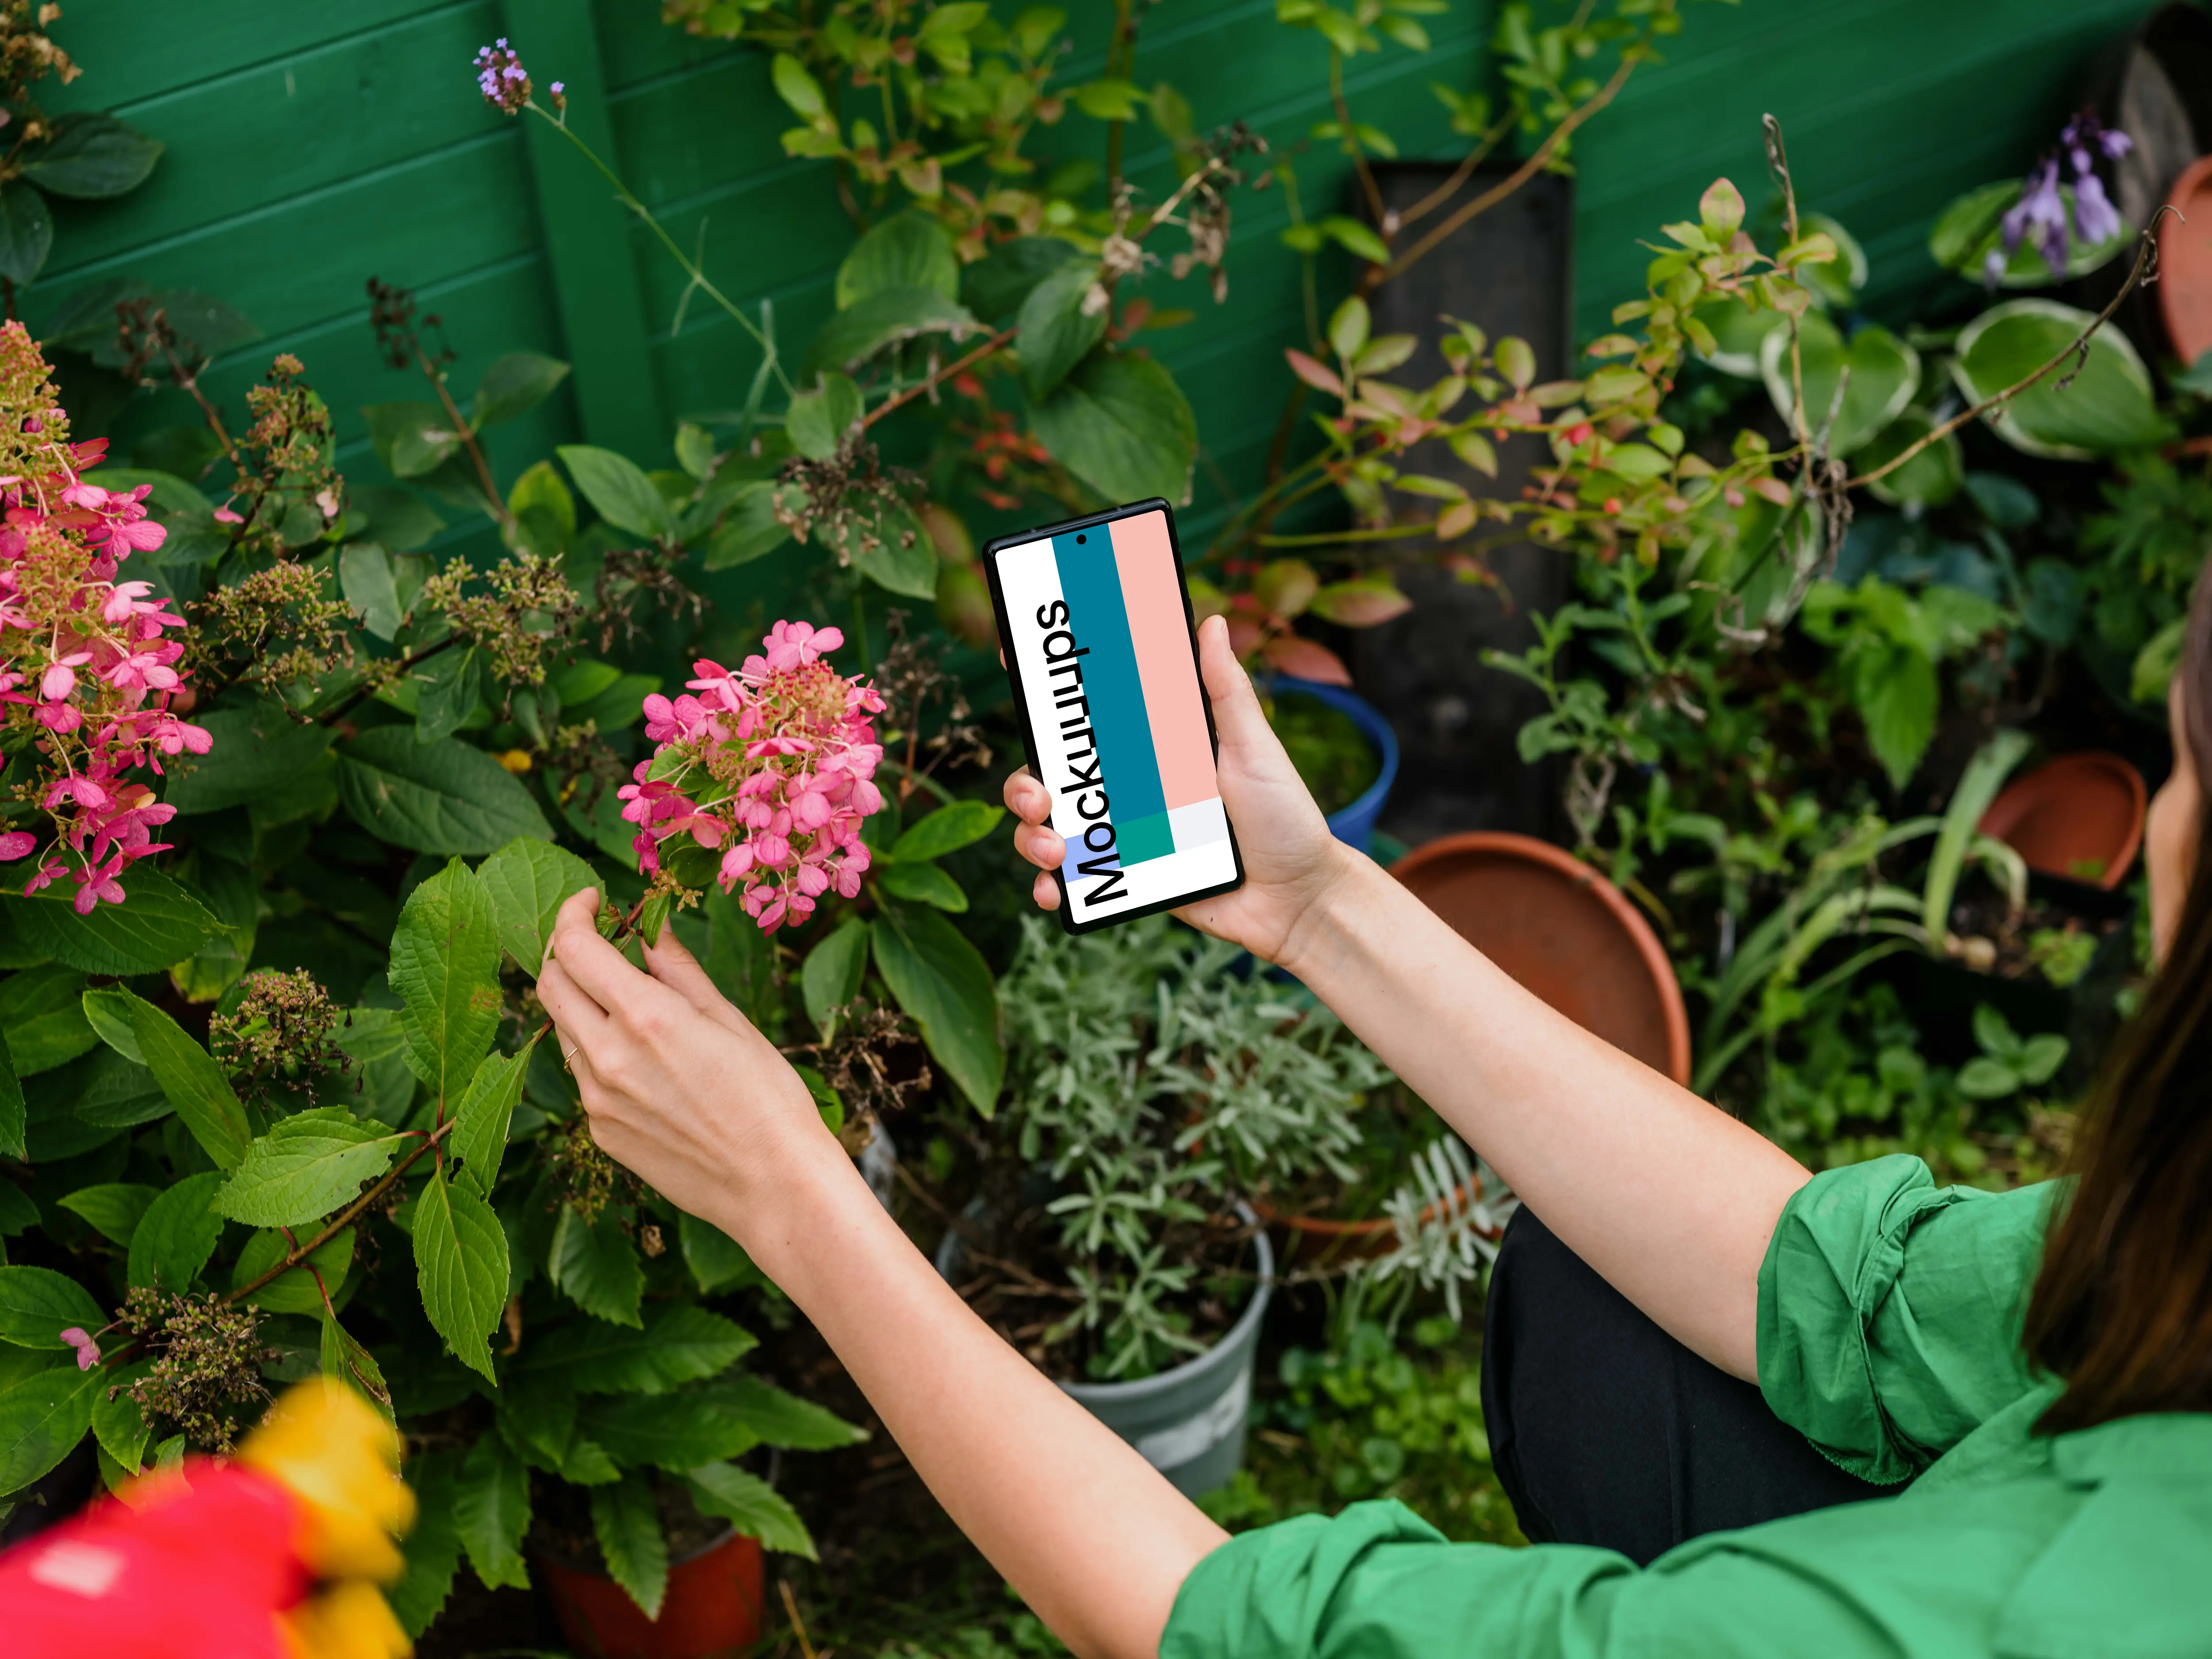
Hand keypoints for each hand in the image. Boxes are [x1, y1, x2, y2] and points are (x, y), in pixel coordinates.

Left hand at [535, 889, 839, 1230]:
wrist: (772, 1185)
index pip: (574, 946)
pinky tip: (649, 1066)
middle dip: (565, 952)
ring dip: (583, 1003)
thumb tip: (648, 927)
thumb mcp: (729, 1019)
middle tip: (599, 943)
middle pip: (549, 984)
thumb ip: (677, 969)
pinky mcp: (600, 1132)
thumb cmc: (768, 1097)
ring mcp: (596, 1100)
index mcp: (645, 1017)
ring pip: (562, 1031)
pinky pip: (583, 1077)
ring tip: (631, 1006)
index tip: (592, 900)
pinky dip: (601, 1053)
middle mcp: (607, 1056)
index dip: (574, 913)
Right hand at [1005, 612, 1350, 963]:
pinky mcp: (1129, 880)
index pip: (1091, 715)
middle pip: (1053, 775)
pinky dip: (1051, 886)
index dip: (1048, 691)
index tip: (1014, 662)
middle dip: (1025, 782)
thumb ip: (1226, 692)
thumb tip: (1214, 621)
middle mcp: (1132, 788)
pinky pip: (1076, 882)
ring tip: (1054, 851)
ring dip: (1031, 836)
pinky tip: (1054, 890)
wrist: (1298, 900)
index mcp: (1154, 748)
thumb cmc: (1285, 819)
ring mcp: (1125, 835)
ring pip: (1051, 827)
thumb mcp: (1256, 749)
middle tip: (1039, 794)